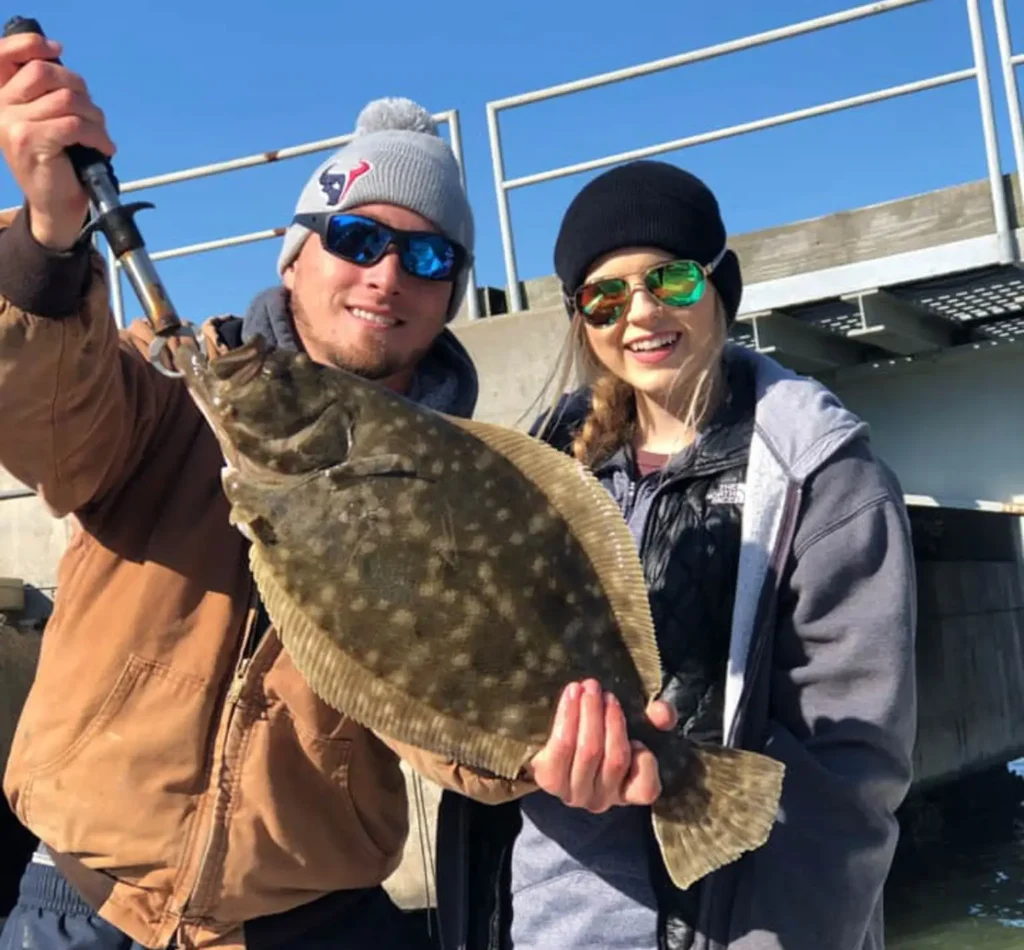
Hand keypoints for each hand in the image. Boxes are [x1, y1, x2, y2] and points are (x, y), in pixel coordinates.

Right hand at [0, 32, 115, 249]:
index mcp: (2, 98)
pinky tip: (104, 148)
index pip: (3, 55)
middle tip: (94, 115)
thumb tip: (69, 74)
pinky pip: (74, 124)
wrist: (54, 208)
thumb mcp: (48, 125)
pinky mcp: (31, 140)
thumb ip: (49, 97)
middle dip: (79, 89)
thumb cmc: (57, 166)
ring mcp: (13, 124)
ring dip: (95, 117)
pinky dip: (97, 135)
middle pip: (45, 73)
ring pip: (66, 100)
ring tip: (101, 137)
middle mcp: (2, 107)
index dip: (30, 44)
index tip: (58, 51)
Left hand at [525, 678, 676, 813]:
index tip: (638, 737)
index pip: (646, 790)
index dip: (645, 762)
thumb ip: (659, 717)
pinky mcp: (548, 779)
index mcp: (627, 792)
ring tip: (585, 687)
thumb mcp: (636, 723)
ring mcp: (574, 793)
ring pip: (588, 751)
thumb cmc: (603, 731)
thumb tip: (662, 713)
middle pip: (615, 759)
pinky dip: (567, 717)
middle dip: (610, 719)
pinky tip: (571, 696)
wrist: (555, 738)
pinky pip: (560, 747)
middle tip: (602, 689)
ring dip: (588, 712)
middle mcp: (602, 799)